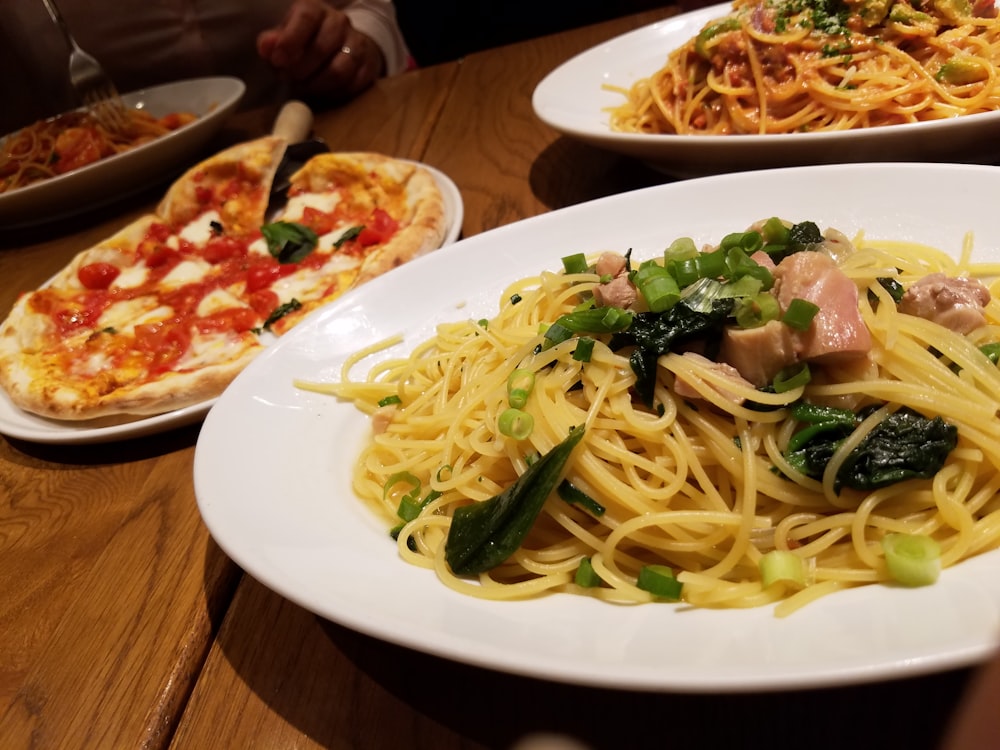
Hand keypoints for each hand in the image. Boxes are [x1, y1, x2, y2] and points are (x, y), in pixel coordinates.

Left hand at [257, 0, 384, 101]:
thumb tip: (266, 47)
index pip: (306, 18)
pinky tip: (321, 91)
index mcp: (315, 9)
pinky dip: (332, 93)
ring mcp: (357, 44)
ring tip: (303, 86)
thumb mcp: (284, 36)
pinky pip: (351, 85)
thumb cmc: (306, 41)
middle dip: (300, 69)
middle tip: (288, 78)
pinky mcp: (368, 66)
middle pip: (321, 48)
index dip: (290, 40)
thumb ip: (272, 42)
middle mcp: (339, 22)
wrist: (344, 44)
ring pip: (338, 71)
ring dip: (316, 85)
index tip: (277, 60)